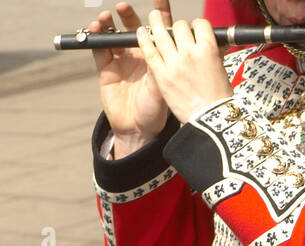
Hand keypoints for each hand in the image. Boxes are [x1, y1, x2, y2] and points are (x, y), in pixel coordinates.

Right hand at [89, 2, 171, 153]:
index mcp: (157, 58)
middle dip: (128, 15)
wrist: (138, 130)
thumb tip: (164, 46)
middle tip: (124, 7)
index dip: (159, 13)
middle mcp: (139, 55)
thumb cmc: (156, 111)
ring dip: (109, 23)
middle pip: (133, 28)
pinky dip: (95, 36)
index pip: (159, 31)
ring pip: (114, 35)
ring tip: (105, 17)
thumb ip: (160, 67)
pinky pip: (98, 48)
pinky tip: (95, 28)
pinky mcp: (105, 68)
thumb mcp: (161, 88)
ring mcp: (121, 60)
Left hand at [135, 7, 233, 125]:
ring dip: (157, 23)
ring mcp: (173, 63)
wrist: (210, 123)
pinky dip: (144, 40)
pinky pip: (149, 51)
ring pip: (161, 33)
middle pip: (180, 27)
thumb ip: (214, 55)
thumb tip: (215, 43)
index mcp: (208, 51)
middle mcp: (189, 53)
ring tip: (154, 19)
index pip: (200, 25)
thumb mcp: (222, 73)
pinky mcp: (161, 75)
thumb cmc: (219, 101)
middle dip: (180, 27)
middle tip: (178, 33)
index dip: (198, 26)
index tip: (196, 30)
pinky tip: (140, 32)